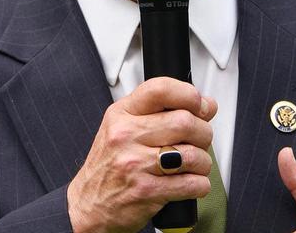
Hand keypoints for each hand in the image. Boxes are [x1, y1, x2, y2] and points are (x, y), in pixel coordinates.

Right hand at [67, 77, 217, 232]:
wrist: (88, 205)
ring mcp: (135, 164)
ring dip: (203, 162)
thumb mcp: (122, 127)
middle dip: (203, 133)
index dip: (189, 95)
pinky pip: (191, 184)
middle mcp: (126, 136)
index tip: (201, 105)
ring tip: (195, 164)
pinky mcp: (146, 191)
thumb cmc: (109, 166)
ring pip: (192, 154)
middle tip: (200, 140)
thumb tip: (206, 105)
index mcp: (121, 114)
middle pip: (185, 122)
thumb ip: (160, 112)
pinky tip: (190, 182)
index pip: (160, 89)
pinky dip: (200, 184)